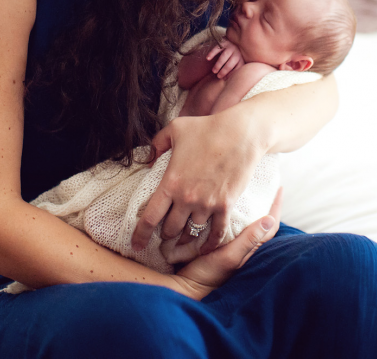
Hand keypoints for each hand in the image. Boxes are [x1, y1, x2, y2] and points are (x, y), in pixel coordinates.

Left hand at [134, 108, 266, 253]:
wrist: (241, 134)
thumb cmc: (207, 128)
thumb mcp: (175, 129)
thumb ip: (157, 144)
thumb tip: (147, 159)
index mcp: (170, 182)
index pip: (150, 217)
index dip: (140, 234)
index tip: (136, 244)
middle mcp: (187, 198)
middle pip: (170, 229)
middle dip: (165, 234)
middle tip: (164, 234)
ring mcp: (207, 204)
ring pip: (191, 233)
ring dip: (186, 238)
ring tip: (183, 240)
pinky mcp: (225, 206)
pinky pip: (216, 233)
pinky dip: (210, 243)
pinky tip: (205, 248)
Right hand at [168, 188, 282, 300]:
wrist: (185, 287)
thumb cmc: (209, 274)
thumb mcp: (229, 257)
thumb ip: (248, 240)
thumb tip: (270, 219)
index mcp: (250, 249)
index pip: (270, 225)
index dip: (275, 207)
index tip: (279, 188)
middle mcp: (242, 246)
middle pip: (258, 221)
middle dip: (263, 203)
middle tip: (262, 184)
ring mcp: (229, 245)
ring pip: (243, 222)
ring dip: (246, 206)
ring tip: (245, 188)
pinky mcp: (215, 244)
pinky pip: (226, 224)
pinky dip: (228, 213)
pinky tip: (223, 202)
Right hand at [205, 38, 244, 79]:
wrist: (232, 41)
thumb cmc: (232, 57)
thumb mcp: (236, 63)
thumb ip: (232, 70)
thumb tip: (226, 80)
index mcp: (241, 59)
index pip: (237, 69)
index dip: (231, 75)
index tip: (224, 79)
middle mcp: (237, 53)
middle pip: (230, 64)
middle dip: (224, 71)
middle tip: (218, 76)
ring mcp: (230, 47)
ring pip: (224, 57)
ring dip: (218, 65)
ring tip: (214, 71)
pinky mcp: (224, 42)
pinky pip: (217, 48)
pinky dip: (212, 53)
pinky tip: (208, 58)